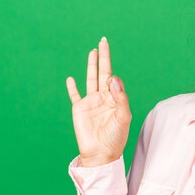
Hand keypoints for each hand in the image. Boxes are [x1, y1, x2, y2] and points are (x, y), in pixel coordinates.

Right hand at [66, 37, 130, 166]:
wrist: (101, 153)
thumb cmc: (115, 137)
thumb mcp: (124, 117)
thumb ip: (120, 98)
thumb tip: (112, 79)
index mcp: (116, 99)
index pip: (116, 81)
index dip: (114, 80)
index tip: (111, 83)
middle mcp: (104, 98)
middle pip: (103, 73)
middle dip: (104, 58)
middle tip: (104, 41)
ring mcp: (91, 102)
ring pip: (91, 79)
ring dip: (92, 65)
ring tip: (93, 51)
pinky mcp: (79, 108)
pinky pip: (75, 95)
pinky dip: (72, 87)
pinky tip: (70, 78)